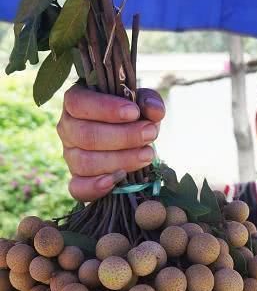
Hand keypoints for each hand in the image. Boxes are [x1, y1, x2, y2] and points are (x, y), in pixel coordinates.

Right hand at [57, 85, 164, 200]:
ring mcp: (70, 156)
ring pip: (86, 162)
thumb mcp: (141, 104)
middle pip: (86, 136)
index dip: (106, 109)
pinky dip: (96, 187)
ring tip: (147, 154)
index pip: (79, 103)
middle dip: (123, 137)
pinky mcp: (77, 179)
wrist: (132, 140)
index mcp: (74, 103)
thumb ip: (148, 102)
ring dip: (121, 160)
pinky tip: (118, 179)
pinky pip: (78, 188)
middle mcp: (67, 129)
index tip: (134, 112)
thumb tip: (154, 111)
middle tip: (149, 134)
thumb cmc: (132, 116)